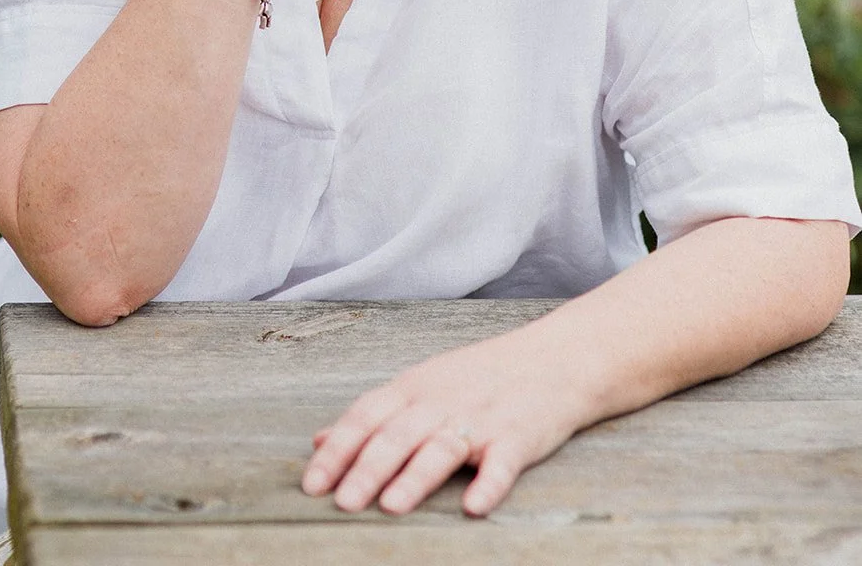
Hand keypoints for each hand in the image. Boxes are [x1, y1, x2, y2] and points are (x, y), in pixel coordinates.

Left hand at [300, 333, 582, 517]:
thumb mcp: (421, 385)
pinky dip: (489, 484)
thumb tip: (320, 440)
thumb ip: (373, 415)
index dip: (338, 450)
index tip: (311, 483)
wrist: (553, 358)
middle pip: (397, 434)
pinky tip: (474, 506)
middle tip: (343, 503)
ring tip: (391, 506)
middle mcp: (441, 401)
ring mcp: (480, 418)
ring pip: (441, 447)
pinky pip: (502, 462)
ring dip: (415, 476)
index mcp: (413, 388)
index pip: (366, 416)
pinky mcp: (518, 436)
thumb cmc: (480, 377)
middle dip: (367, 468)